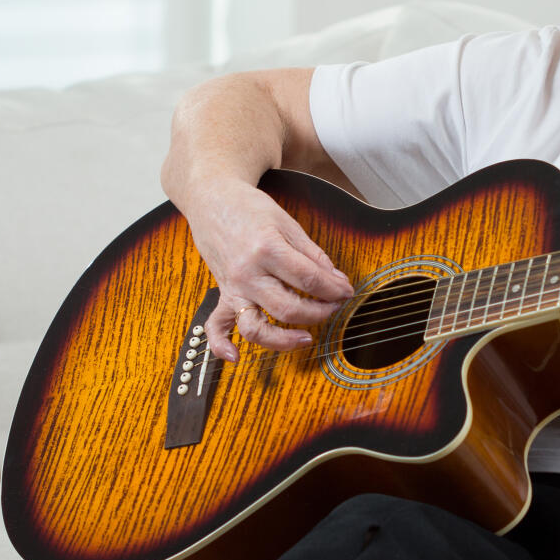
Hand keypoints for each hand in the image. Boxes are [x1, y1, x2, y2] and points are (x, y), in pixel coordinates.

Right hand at [177, 178, 352, 360]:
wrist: (212, 201)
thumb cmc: (250, 209)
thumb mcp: (287, 224)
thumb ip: (312, 255)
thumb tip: (335, 281)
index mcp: (266, 249)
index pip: (309, 279)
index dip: (334, 289)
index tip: (346, 291)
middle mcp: (247, 273)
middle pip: (288, 308)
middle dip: (319, 312)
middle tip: (334, 306)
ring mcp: (233, 288)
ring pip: (256, 328)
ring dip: (284, 340)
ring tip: (307, 338)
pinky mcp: (223, 295)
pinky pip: (217, 327)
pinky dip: (221, 346)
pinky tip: (236, 358)